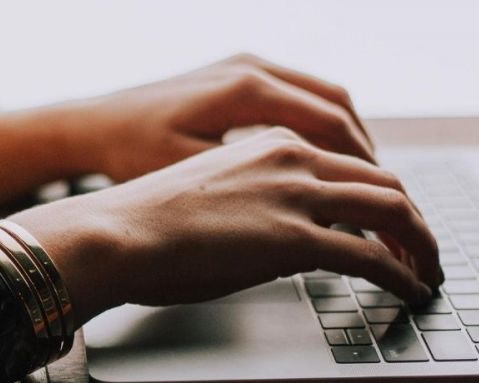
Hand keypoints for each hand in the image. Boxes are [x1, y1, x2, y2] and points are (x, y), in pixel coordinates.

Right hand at [8, 129, 440, 320]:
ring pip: (393, 210)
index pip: (351, 162)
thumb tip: (275, 236)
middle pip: (385, 181)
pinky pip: (372, 257)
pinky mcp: (295, 239)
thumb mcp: (211, 192)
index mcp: (272, 142)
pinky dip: (402, 274)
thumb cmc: (146, 222)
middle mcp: (293, 158)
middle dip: (414, 220)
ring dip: (421, 245)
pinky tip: (410, 290)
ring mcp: (297, 196)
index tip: (393, 223)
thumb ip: (255, 200)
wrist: (116, 233)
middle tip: (423, 251)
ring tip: (427, 273)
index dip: (383, 195)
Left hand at [48, 53, 374, 181]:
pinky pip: (300, 96)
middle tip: (389, 201)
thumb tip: (316, 220)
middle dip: (368, 158)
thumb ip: (256, 193)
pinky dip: (323, 129)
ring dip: (350, 141)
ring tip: (367, 185)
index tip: (385, 206)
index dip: (365, 171)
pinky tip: (326, 164)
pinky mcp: (236, 74)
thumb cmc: (130, 155)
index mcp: (247, 91)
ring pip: (324, 99)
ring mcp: (245, 66)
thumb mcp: (194, 179)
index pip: (333, 127)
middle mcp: (252, 69)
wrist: (90, 125)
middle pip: (339, 108)